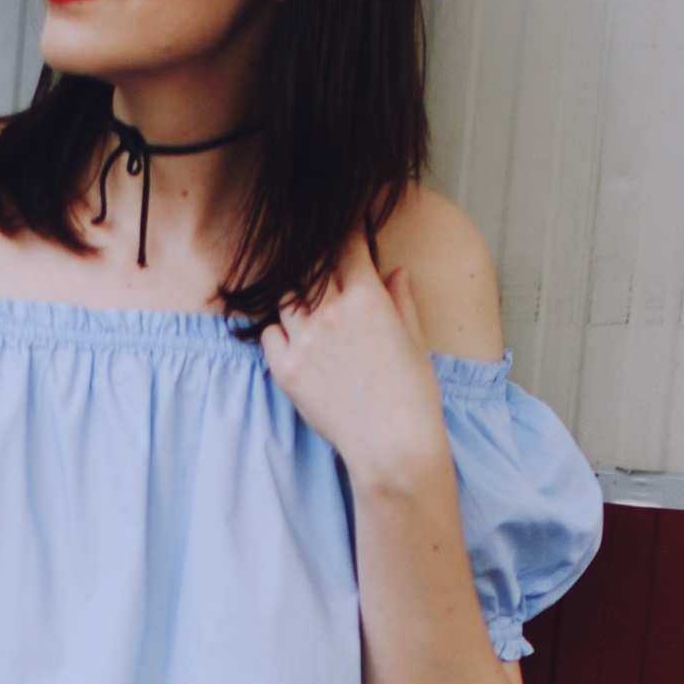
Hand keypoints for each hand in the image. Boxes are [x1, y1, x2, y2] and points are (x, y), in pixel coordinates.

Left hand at [258, 240, 446, 481]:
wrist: (392, 446)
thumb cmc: (413, 396)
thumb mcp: (414, 341)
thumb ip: (400, 300)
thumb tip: (395, 272)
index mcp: (367, 298)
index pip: (346, 246)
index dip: (344, 236)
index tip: (343, 237)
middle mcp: (331, 312)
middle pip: (309, 267)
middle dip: (317, 264)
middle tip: (322, 275)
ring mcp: (304, 340)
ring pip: (286, 296)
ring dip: (296, 297)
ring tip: (309, 309)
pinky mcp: (286, 369)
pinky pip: (270, 335)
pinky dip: (279, 331)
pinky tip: (295, 340)